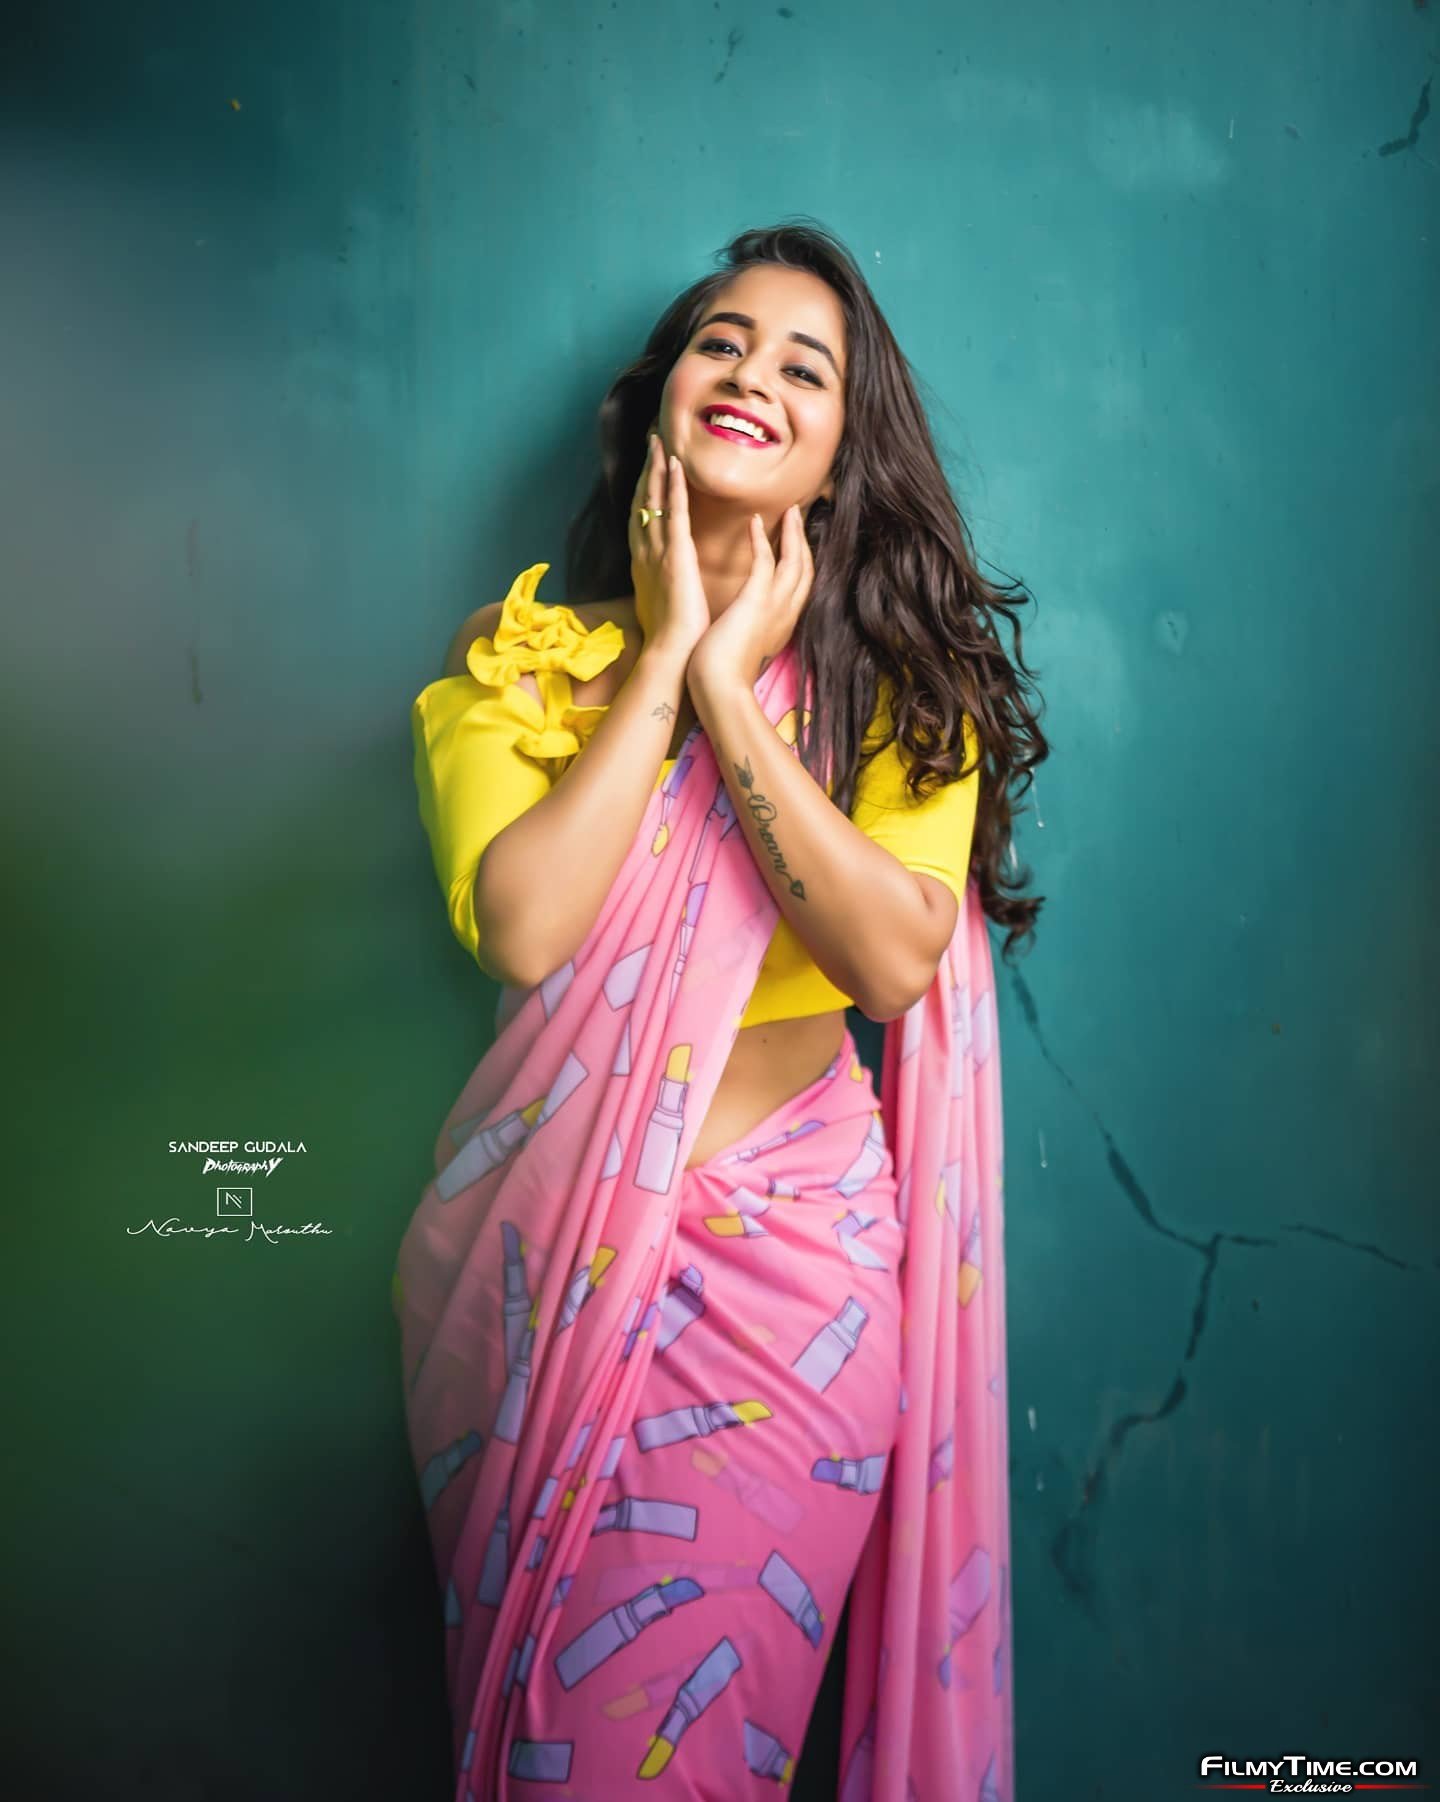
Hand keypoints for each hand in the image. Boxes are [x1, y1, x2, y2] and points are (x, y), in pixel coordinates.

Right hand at [628, 434, 710, 659]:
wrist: (671, 654)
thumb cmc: (671, 638)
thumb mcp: (661, 604)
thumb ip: (661, 585)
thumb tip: (664, 581)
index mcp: (644, 564)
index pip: (641, 519)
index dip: (642, 491)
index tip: (647, 468)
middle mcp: (645, 553)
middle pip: (640, 502)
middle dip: (644, 471)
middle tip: (650, 442)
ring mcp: (658, 552)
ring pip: (652, 501)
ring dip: (655, 469)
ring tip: (658, 441)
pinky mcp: (676, 555)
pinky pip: (674, 513)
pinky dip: (673, 486)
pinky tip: (675, 463)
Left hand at [687, 503, 814, 695]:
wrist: (721, 689)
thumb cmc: (725, 674)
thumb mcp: (745, 646)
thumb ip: (749, 631)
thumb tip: (741, 624)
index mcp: (783, 626)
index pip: (800, 588)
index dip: (800, 563)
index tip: (794, 543)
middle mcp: (786, 614)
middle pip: (807, 570)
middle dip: (804, 542)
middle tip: (798, 516)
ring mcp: (774, 606)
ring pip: (795, 561)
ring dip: (793, 533)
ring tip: (789, 510)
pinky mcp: (757, 601)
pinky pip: (766, 561)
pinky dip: (762, 539)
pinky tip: (756, 520)